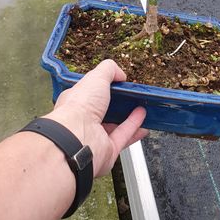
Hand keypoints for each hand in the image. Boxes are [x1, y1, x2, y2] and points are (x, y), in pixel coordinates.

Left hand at [44, 59, 147, 176]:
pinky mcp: (107, 150)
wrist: (77, 139)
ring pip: (114, 125)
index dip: (102, 86)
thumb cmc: (80, 106)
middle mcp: (83, 120)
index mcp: (76, 102)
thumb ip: (109, 70)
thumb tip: (120, 74)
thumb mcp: (96, 77)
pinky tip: (143, 116)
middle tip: (131, 95)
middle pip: (103, 110)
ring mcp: (95, 136)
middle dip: (117, 103)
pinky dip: (134, 126)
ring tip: (141, 105)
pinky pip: (124, 136)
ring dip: (128, 116)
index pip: (89, 92)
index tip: (117, 82)